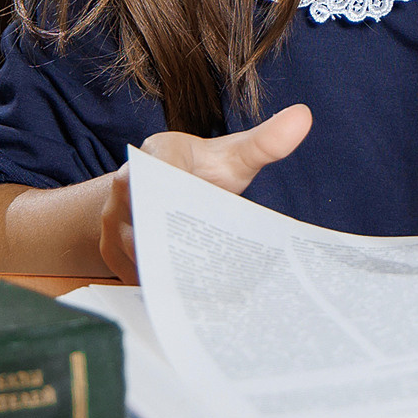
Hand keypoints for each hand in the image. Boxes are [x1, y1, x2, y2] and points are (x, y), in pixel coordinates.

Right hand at [98, 104, 311, 283]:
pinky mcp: (113, 253)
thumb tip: (304, 117)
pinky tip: (190, 301)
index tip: (204, 210)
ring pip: (139, 251)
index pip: (157, 172)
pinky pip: (133, 272)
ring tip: (207, 289)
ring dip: (170, 269)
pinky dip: (160, 286)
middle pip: (147, 219)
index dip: (177, 194)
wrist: (161, 191)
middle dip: (178, 243)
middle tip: (215, 265)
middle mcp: (124, 190)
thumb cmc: (202, 171)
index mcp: (155, 156)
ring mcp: (114, 223)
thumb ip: (265, 142)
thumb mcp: (233, 156)